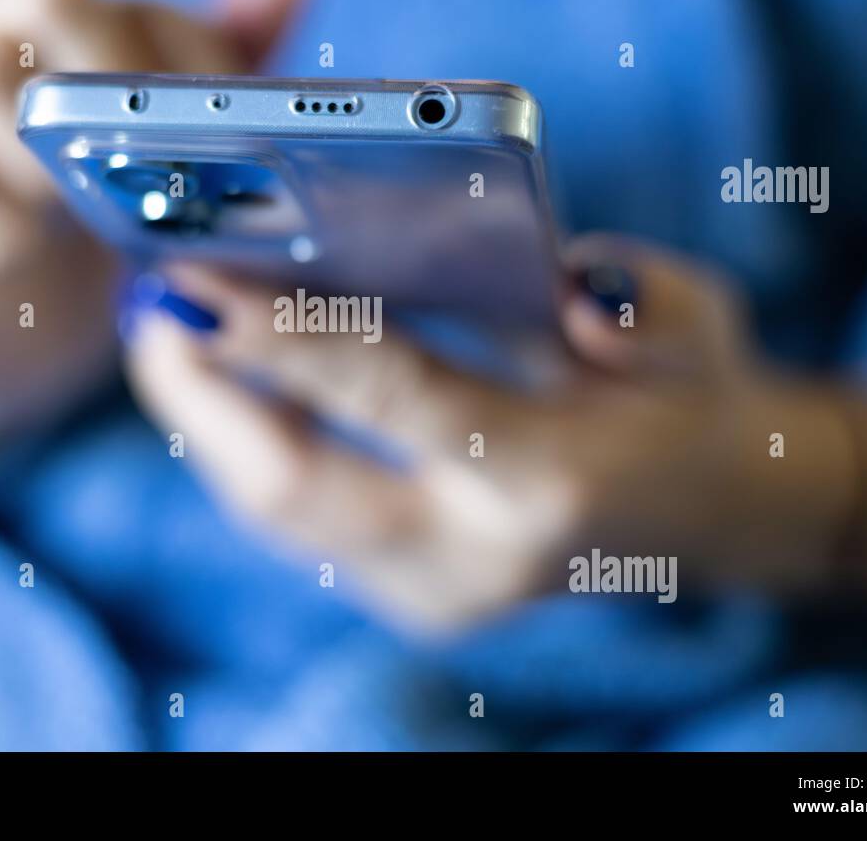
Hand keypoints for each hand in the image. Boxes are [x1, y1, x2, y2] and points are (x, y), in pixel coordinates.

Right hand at [0, 0, 314, 484]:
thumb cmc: (82, 244)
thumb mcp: (163, 154)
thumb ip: (220, 61)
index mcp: (50, 30)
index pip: (131, 0)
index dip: (198, 68)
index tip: (233, 151)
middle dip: (128, 83)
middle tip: (163, 176)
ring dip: (60, 153)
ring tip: (88, 219)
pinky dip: (1, 224)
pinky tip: (24, 255)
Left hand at [123, 238, 858, 629]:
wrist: (715, 516)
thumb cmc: (697, 400)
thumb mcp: (696, 325)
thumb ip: (637, 301)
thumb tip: (549, 279)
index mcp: (548, 475)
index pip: (391, 395)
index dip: (280, 331)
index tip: (190, 268)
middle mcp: (474, 555)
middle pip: (286, 487)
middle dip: (197, 392)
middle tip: (152, 298)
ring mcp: (435, 592)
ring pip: (271, 511)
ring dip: (208, 417)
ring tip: (172, 324)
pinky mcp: (409, 597)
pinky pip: (294, 520)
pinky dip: (248, 445)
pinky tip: (232, 378)